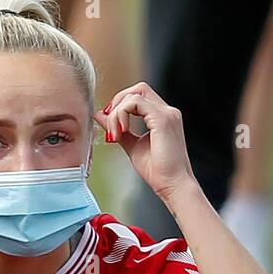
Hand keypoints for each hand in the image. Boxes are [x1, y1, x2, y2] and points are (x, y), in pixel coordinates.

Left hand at [95, 83, 197, 204]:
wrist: (172, 184)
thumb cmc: (157, 170)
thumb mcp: (131, 145)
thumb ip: (118, 128)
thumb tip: (100, 115)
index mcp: (162, 116)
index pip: (139, 96)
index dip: (121, 104)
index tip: (111, 124)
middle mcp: (167, 111)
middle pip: (138, 89)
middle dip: (118, 102)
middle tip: (110, 124)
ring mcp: (167, 113)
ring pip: (135, 94)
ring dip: (117, 112)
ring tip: (115, 133)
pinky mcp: (163, 119)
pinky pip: (135, 103)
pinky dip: (122, 114)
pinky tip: (121, 132)